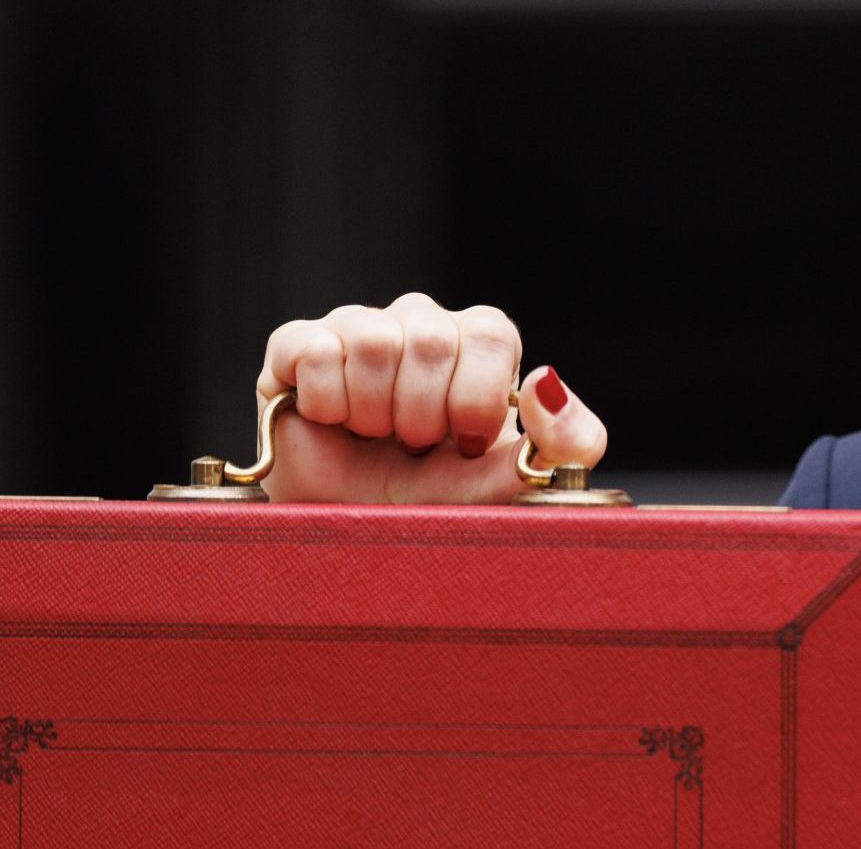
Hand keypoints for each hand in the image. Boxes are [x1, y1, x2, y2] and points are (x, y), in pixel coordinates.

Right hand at [255, 293, 607, 503]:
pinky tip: (332, 422)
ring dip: (373, 413)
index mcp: (480, 345)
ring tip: (374, 437)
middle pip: (431, 338)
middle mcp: (423, 324)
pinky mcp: (297, 345)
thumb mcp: (512, 481)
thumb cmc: (436, 503)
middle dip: (422, 416)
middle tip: (413, 447)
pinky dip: (324, 402)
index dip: (473, 397)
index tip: (462, 443)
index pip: (489, 333)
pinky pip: (314, 349)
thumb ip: (564, 440)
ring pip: (374, 342)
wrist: (353, 536)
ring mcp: (360, 327)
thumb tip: (548, 381)